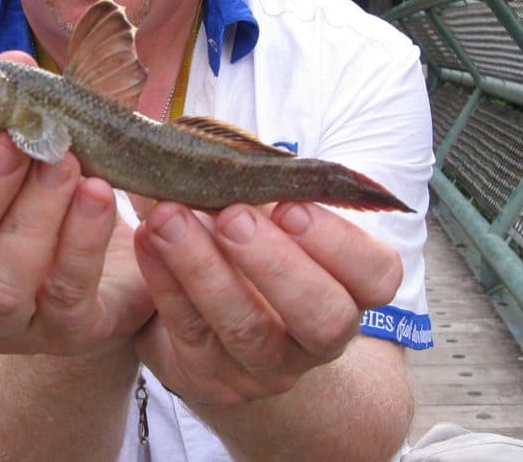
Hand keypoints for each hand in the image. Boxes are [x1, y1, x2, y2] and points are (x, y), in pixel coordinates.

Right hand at [0, 52, 153, 356]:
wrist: (115, 264)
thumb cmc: (51, 201)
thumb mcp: (26, 153)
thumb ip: (11, 112)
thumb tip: (13, 66)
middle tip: (12, 144)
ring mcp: (6, 323)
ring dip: (30, 216)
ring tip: (62, 163)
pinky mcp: (64, 333)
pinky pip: (63, 293)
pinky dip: (80, 239)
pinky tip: (97, 195)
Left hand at [133, 200, 402, 404]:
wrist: (219, 327)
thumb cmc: (255, 251)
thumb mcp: (274, 220)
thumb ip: (271, 189)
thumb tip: (233, 146)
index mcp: (350, 290)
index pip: (376, 276)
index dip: (339, 242)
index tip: (290, 204)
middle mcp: (319, 338)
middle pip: (322, 317)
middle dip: (275, 263)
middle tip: (230, 215)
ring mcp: (265, 366)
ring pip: (246, 329)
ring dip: (204, 268)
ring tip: (169, 218)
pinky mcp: (209, 377)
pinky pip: (187, 332)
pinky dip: (164, 282)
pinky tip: (146, 241)